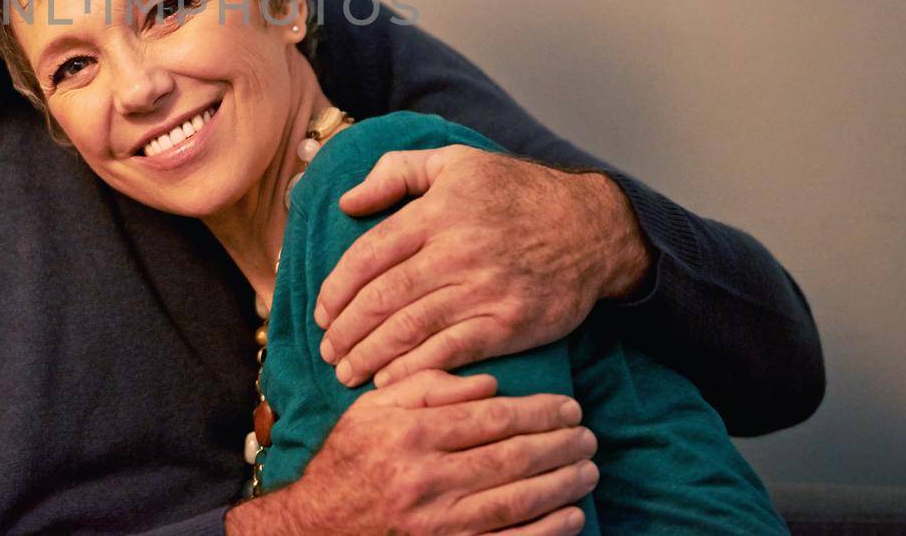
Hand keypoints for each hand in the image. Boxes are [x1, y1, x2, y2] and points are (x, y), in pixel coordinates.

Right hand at [225, 369, 597, 535]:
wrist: (317, 524)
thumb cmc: (349, 459)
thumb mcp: (373, 409)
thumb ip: (428, 387)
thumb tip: (490, 384)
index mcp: (412, 435)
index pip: (491, 419)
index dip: (538, 413)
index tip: (568, 407)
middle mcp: (427, 478)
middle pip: (511, 458)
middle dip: (559, 445)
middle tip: (589, 436)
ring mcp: (439, 522)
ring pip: (517, 499)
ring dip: (561, 484)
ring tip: (588, 469)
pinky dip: (545, 531)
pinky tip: (570, 516)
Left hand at [314, 146, 650, 387]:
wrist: (592, 228)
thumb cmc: (517, 192)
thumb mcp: (455, 161)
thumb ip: (396, 172)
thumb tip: (347, 201)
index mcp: (437, 212)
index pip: (369, 255)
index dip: (337, 288)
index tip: (321, 311)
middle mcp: (456, 252)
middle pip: (383, 297)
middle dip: (347, 329)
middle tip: (326, 350)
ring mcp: (483, 290)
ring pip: (410, 328)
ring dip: (370, 355)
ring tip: (346, 371)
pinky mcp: (508, 324)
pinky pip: (450, 351)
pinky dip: (415, 368)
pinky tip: (390, 380)